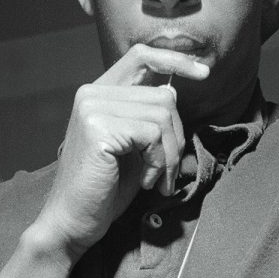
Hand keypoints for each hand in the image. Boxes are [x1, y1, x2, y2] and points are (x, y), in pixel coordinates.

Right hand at [33, 45, 209, 260]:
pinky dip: (158, 162)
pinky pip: (153, 134)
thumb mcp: (134, 148)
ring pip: (162, 116)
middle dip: (176, 138)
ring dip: (168, 156)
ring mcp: (93, 107)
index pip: (142, 56)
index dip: (176, 60)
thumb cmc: (105, 190)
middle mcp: (92, 93)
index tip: (204, 72)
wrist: (73, 221)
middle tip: (166, 172)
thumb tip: (175, 91)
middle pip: (163, 96)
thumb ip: (149, 118)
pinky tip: (145, 182)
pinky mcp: (98, 127)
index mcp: (99, 93)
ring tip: (156, 180)